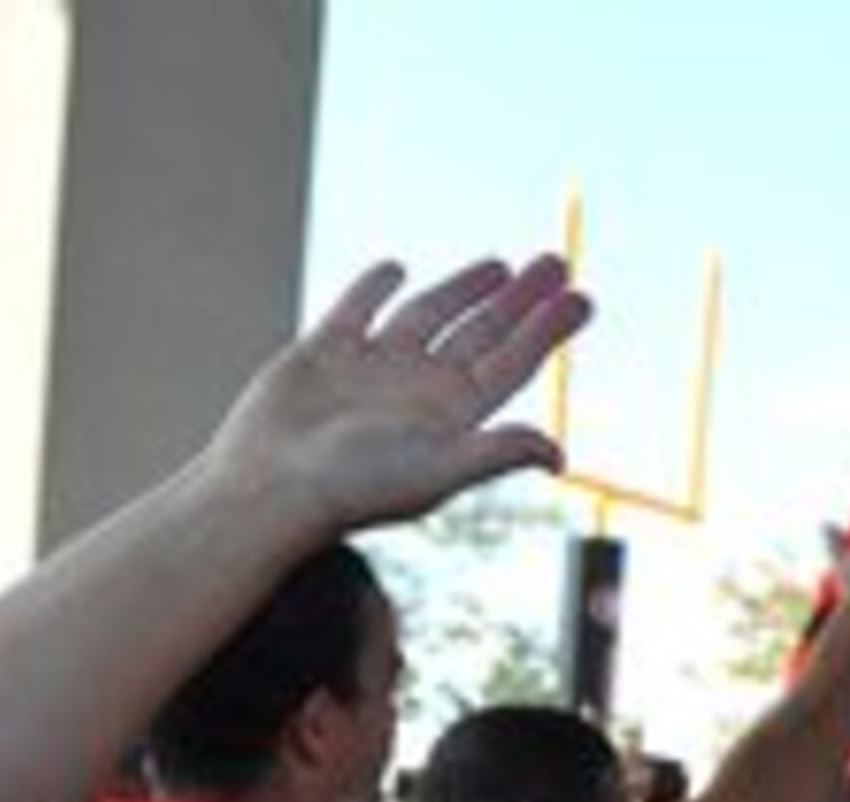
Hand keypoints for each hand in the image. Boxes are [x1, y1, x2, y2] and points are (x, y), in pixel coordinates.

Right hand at [199, 256, 592, 536]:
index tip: (583, 299)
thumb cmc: (351, 489)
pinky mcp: (323, 353)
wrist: (266, 489)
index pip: (512, 364)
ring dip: (466, 290)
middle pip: (483, 335)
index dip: (548, 332)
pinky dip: (376, 287)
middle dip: (521, 302)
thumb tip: (558, 454)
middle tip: (558, 264)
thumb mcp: (435, 470)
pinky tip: (396, 270)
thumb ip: (495, 454)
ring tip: (501, 267)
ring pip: (430, 317)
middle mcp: (416, 391)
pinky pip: (358, 309)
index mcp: (450, 417)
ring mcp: (371, 370)